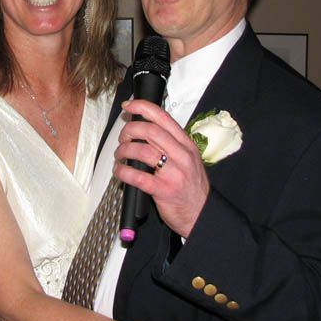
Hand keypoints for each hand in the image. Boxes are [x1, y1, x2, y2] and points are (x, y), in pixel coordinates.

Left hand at [113, 99, 209, 236]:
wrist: (201, 214)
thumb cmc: (190, 187)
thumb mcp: (188, 159)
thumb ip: (170, 144)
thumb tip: (143, 130)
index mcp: (186, 144)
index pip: (163, 117)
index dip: (143, 107)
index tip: (129, 106)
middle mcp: (182, 155)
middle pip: (150, 131)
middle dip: (130, 131)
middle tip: (123, 138)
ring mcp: (174, 173)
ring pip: (142, 152)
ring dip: (124, 151)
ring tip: (120, 156)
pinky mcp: (164, 190)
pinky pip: (138, 177)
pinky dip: (123, 172)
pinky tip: (120, 172)